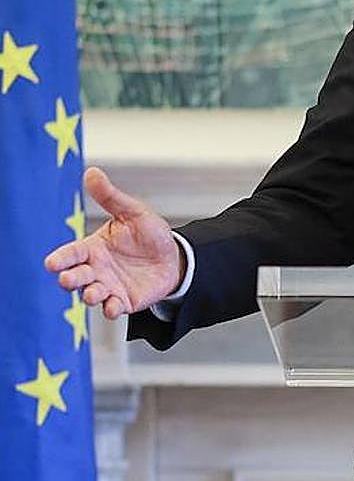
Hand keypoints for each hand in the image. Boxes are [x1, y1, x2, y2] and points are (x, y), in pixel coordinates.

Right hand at [44, 166, 182, 319]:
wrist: (174, 257)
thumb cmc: (149, 234)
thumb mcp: (133, 212)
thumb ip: (111, 197)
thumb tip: (92, 172)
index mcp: (93, 248)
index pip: (71, 254)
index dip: (61, 259)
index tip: (52, 263)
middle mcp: (96, 269)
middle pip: (75, 277)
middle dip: (70, 279)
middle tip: (69, 278)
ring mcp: (108, 286)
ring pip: (91, 295)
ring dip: (90, 296)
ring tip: (94, 293)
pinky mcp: (123, 300)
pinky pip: (112, 308)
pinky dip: (110, 309)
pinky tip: (113, 306)